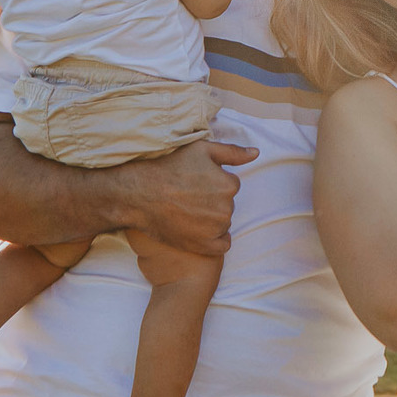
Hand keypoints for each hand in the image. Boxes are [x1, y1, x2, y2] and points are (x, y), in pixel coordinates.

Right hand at [118, 138, 258, 256]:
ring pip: (223, 223)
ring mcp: (214, 230)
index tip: (196, 181)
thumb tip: (256, 153)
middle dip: (213, 200)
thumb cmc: (170, 167)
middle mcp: (225, 209)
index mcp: (229, 185)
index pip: (230, 185)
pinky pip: (222, 245)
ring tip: (188, 210)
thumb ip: (233, 152)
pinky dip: (214, 239)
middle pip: (227, 205)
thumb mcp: (202, 150)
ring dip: (212, 219)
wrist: (140, 194)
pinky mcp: (203, 246)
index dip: (213, 182)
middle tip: (189, 195)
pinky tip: (199, 230)